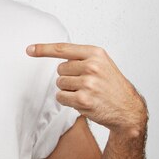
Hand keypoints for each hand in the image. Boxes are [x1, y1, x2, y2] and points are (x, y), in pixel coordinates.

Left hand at [26, 43, 146, 137]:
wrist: (128, 110)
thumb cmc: (112, 86)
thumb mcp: (102, 64)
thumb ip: (81, 57)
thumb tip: (54, 54)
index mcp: (96, 53)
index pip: (63, 49)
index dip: (43, 49)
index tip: (29, 49)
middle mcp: (92, 66)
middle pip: (60, 70)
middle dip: (69, 78)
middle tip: (87, 84)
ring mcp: (88, 83)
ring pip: (60, 84)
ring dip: (69, 90)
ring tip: (87, 93)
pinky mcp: (84, 99)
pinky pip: (61, 97)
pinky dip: (68, 101)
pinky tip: (84, 102)